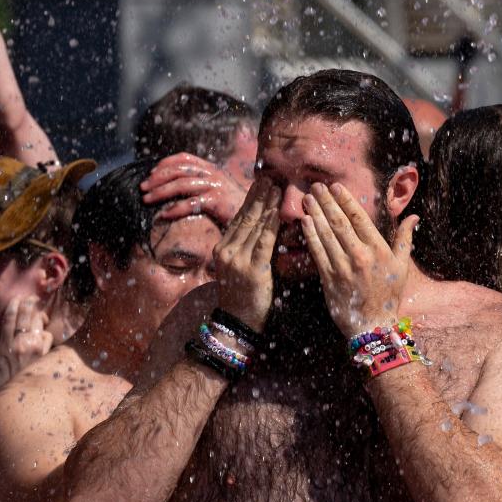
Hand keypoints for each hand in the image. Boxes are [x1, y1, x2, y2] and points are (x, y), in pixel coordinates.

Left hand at [0, 296, 52, 389]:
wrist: (15, 402)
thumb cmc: (32, 382)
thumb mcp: (45, 364)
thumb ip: (45, 346)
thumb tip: (42, 332)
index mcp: (36, 346)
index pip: (38, 321)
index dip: (40, 315)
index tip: (41, 314)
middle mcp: (20, 344)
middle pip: (24, 316)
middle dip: (27, 303)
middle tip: (29, 298)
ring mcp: (4, 347)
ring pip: (8, 320)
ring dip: (12, 306)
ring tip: (15, 300)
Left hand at [141, 152, 246, 224]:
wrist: (260, 216)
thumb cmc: (236, 206)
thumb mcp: (220, 189)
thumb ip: (204, 183)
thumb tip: (179, 185)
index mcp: (212, 168)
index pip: (185, 159)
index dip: (165, 163)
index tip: (151, 173)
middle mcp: (213, 174)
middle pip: (178, 171)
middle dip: (157, 178)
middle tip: (143, 188)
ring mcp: (216, 186)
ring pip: (181, 185)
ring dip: (160, 192)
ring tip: (147, 200)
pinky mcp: (218, 201)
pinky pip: (191, 204)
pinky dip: (175, 209)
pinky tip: (164, 215)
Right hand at [213, 178, 279, 332]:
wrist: (236, 324)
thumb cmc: (243, 297)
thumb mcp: (239, 268)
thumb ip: (247, 248)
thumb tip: (262, 228)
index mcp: (223, 248)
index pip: (239, 218)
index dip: (250, 200)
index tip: (260, 183)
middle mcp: (227, 250)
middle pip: (245, 217)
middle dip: (258, 196)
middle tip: (269, 177)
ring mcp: (237, 260)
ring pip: (254, 226)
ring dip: (266, 205)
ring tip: (276, 187)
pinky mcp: (251, 270)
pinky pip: (264, 242)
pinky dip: (271, 225)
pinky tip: (278, 212)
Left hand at [301, 183, 416, 336]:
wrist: (373, 326)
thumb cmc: (389, 295)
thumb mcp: (402, 266)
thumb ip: (405, 239)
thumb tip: (414, 217)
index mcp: (378, 250)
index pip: (359, 218)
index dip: (346, 200)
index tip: (336, 186)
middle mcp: (360, 256)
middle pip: (340, 222)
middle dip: (327, 202)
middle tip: (316, 186)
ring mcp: (343, 267)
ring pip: (326, 235)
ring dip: (315, 214)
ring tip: (308, 198)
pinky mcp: (329, 279)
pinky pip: (317, 252)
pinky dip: (310, 235)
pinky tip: (304, 222)